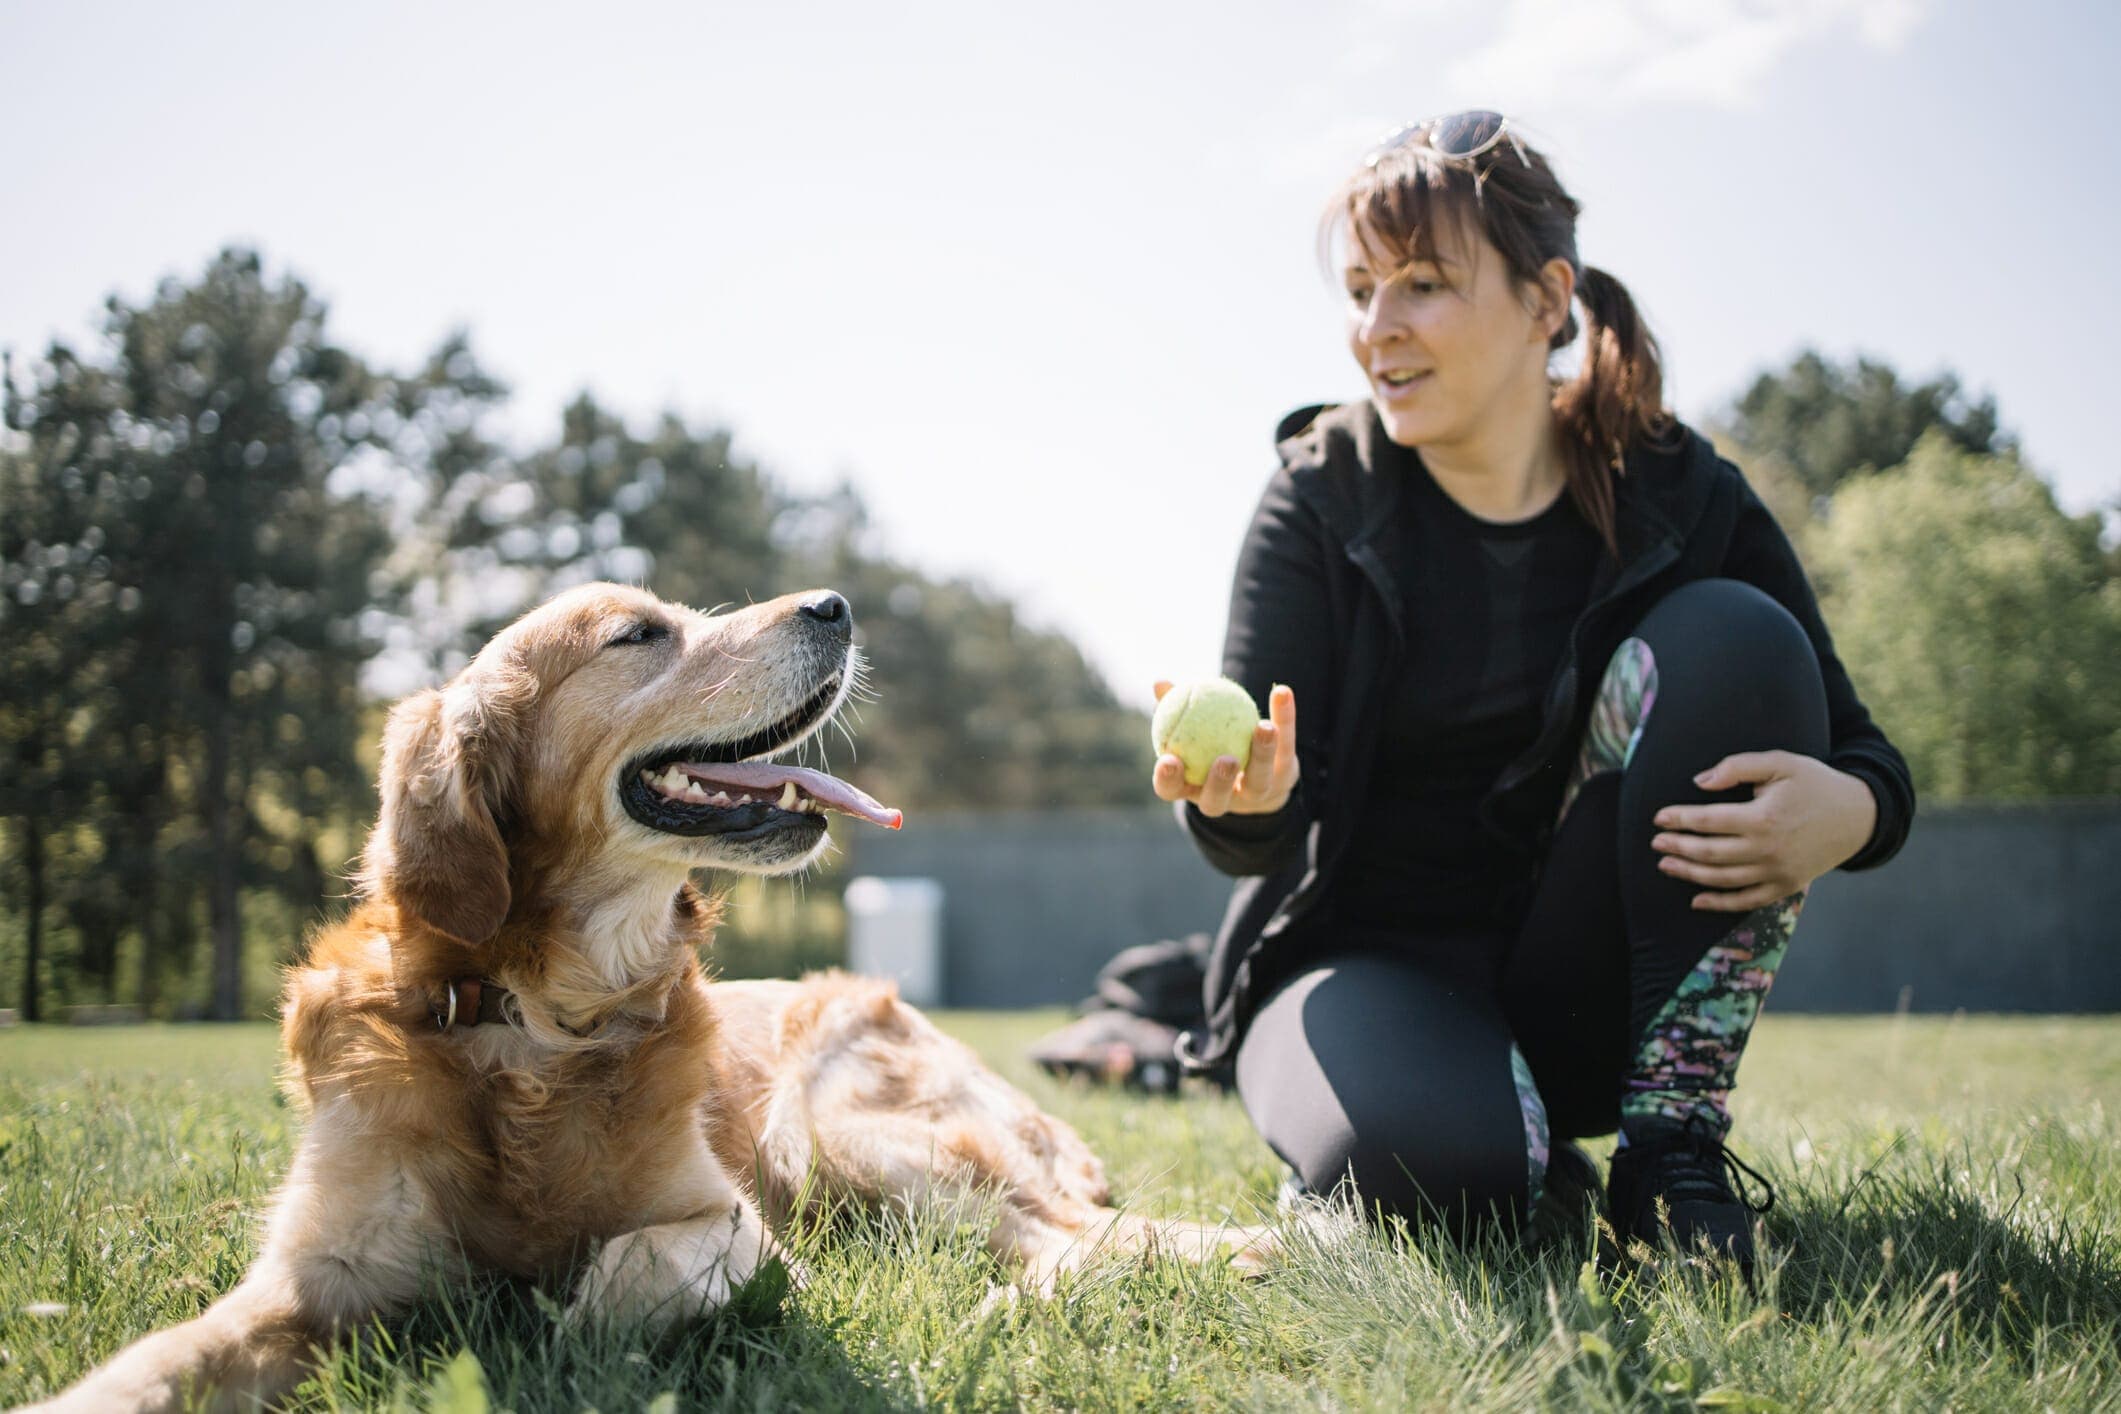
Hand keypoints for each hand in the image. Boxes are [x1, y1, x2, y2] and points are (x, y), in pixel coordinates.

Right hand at [1150, 682, 1298, 817]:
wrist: (1259, 771)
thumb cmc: (1210, 745)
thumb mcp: (1190, 729)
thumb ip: (1176, 710)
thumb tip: (1160, 683)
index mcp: (1192, 789)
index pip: (1172, 790)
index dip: (1168, 780)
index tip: (1169, 759)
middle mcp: (1222, 799)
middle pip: (1216, 800)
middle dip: (1220, 783)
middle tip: (1225, 759)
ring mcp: (1255, 793)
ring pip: (1259, 781)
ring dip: (1262, 753)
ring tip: (1264, 727)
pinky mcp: (1284, 778)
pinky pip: (1286, 747)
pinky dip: (1285, 719)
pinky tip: (1282, 692)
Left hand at [1650, 751, 1877, 911]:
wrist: (1860, 816)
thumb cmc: (1816, 784)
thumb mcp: (1780, 763)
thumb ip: (1737, 768)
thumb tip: (1699, 782)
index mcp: (1763, 817)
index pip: (1708, 821)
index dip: (1679, 819)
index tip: (1659, 818)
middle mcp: (1768, 850)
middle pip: (1710, 853)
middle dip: (1678, 847)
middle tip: (1655, 842)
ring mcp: (1777, 873)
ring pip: (1722, 879)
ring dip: (1690, 874)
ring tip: (1666, 864)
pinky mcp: (1786, 887)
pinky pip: (1746, 901)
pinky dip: (1720, 903)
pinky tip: (1696, 900)